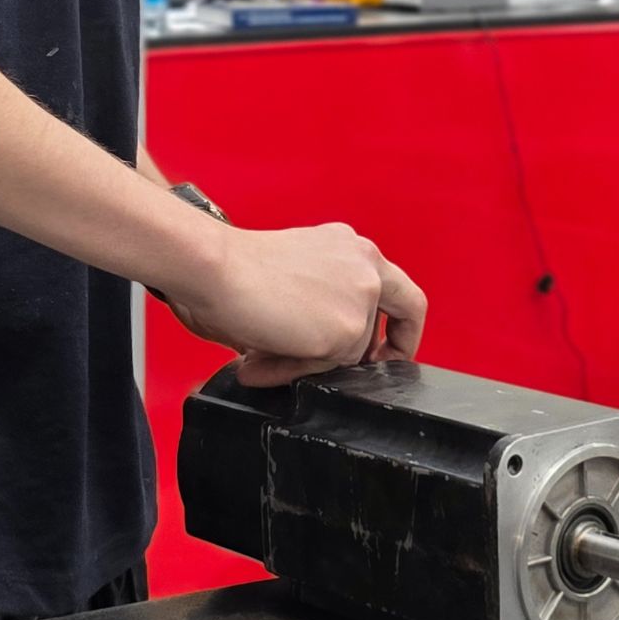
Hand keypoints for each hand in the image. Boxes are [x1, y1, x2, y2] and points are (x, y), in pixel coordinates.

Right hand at [171, 221, 427, 388]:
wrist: (215, 267)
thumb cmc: (235, 266)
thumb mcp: (296, 272)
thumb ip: (320, 301)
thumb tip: (319, 349)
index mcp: (351, 247)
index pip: (397, 288)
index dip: (396, 325)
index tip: (380, 348)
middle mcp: (365, 265)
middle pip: (403, 314)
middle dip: (387, 347)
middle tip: (362, 367)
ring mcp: (361, 297)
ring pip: (353, 350)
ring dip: (312, 363)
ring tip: (266, 359)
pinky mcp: (348, 331)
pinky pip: (327, 369)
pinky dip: (292, 373)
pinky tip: (260, 363)